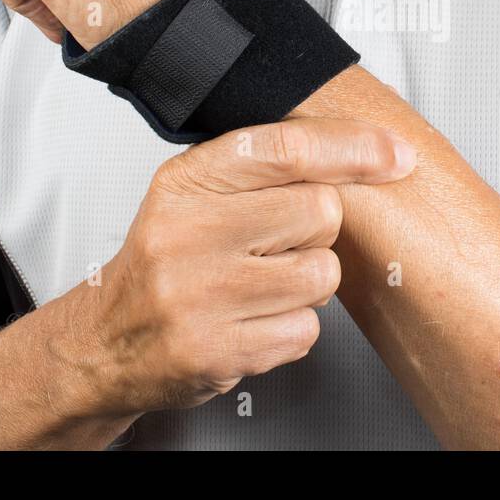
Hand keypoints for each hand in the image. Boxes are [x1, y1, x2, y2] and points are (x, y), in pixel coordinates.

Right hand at [69, 118, 416, 414]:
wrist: (106, 341)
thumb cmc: (166, 261)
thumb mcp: (196, 195)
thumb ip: (264, 168)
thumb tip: (363, 148)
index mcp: (186, 182)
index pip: (286, 150)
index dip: (352, 149)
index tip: (393, 154)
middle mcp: (187, 234)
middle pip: (320, 211)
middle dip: (317, 230)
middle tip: (277, 244)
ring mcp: (199, 295)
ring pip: (321, 274)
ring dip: (307, 283)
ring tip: (263, 285)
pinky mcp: (215, 351)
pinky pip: (305, 330)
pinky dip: (291, 329)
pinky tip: (253, 321)